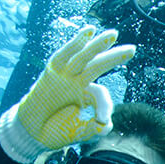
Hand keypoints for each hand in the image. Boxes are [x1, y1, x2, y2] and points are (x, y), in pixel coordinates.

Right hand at [0, 27, 134, 163]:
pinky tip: (89, 30)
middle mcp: (77, 82)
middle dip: (115, 57)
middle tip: (133, 50)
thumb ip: (95, 130)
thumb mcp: (80, 133)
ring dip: (98, 45)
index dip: (104, 105)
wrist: (30, 132)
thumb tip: (105, 123)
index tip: (101, 120)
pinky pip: (63, 55)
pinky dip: (76, 43)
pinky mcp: (51, 72)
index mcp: (86, 95)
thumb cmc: (57, 131)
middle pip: (98, 66)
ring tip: (113, 35)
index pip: (100, 93)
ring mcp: (64, 76)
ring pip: (84, 58)